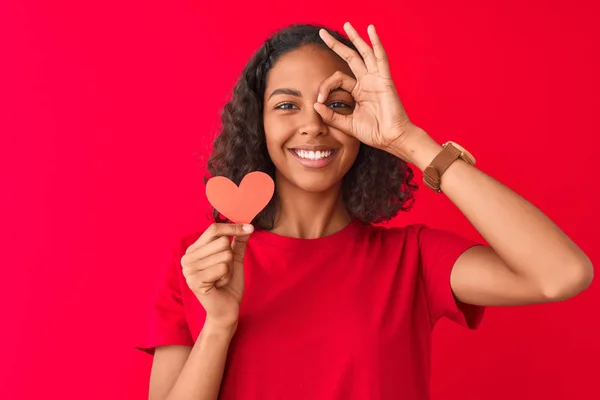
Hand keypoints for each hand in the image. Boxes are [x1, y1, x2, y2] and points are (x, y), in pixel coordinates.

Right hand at [181, 223, 252, 328]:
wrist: (226, 310)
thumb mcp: (235, 260)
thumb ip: (238, 242)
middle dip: (230, 258)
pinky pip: (223, 267)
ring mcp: (188, 269)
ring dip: (229, 269)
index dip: (233, 228)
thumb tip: (248, 226)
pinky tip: (218, 285)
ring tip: (221, 279)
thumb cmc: (229, 285)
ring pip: (224, 254)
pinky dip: (226, 277)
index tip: (250, 228)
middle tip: (223, 272)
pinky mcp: (194, 281)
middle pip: (221, 241)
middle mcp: (187, 257)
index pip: (214, 229)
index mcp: (194, 250)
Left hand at [314, 22, 426, 159]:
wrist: (392, 139)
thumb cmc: (374, 133)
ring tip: (347, 25)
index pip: (337, 79)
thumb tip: (315, 105)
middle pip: (350, 57)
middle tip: (322, 33)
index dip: (325, 87)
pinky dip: (376, 43)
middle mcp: (366, 82)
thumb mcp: (347, 125)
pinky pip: (380, 58)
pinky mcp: (384, 80)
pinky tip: (371, 30)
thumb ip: (331, 116)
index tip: (319, 101)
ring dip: (355, 38)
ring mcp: (376, 79)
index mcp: (358, 91)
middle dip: (336, 44)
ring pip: (364, 53)